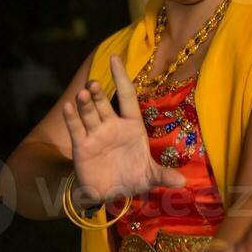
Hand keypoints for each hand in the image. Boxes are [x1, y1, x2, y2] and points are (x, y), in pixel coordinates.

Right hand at [62, 54, 186, 205]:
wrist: (109, 194)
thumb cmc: (132, 178)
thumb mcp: (149, 177)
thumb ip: (163, 176)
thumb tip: (182, 183)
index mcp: (131, 125)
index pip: (126, 96)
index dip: (121, 77)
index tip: (114, 58)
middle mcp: (112, 125)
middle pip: (104, 103)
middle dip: (98, 92)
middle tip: (94, 83)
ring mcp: (95, 134)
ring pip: (89, 112)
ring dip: (85, 102)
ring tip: (83, 93)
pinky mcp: (81, 146)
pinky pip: (76, 129)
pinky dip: (71, 118)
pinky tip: (68, 107)